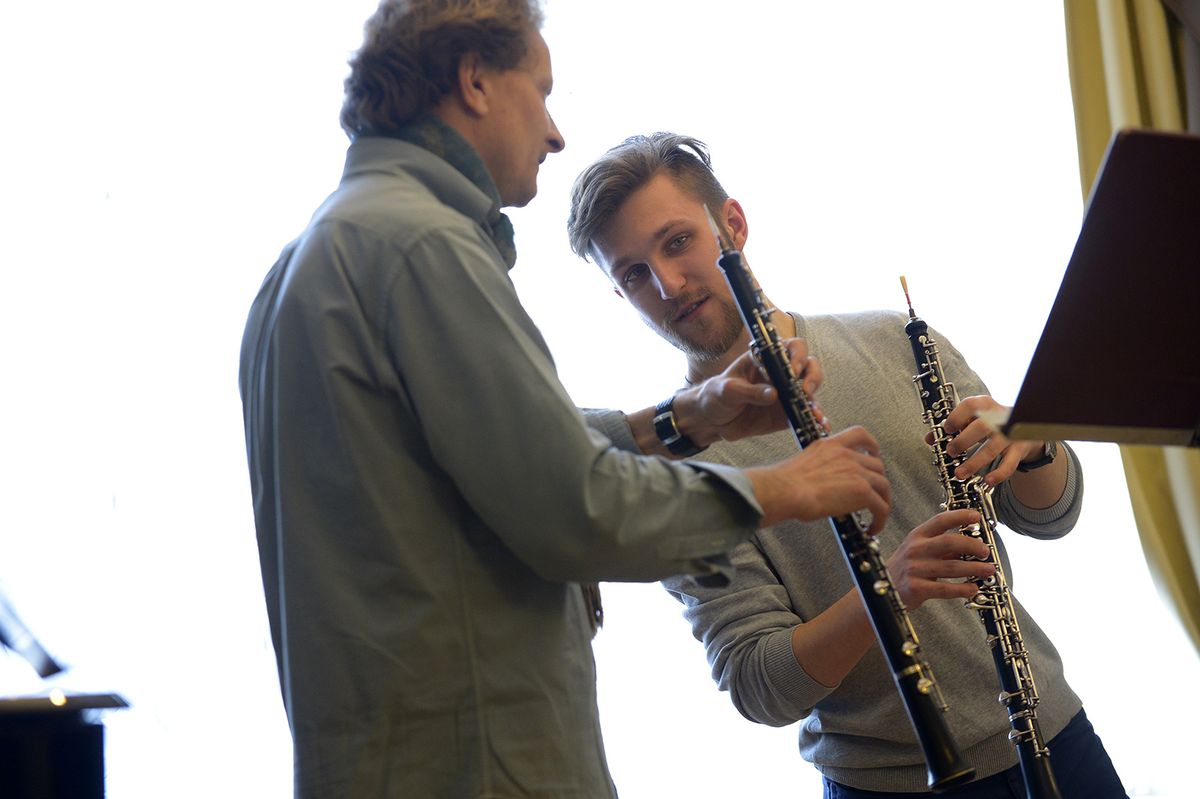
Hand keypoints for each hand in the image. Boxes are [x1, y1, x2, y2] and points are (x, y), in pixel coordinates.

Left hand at [678, 338, 826, 444]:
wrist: (711, 420)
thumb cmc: (716, 395)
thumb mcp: (727, 390)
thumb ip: (749, 391)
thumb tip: (773, 394)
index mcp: (765, 359)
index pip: (790, 348)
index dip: (797, 355)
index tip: (793, 371)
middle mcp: (780, 374)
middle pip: (808, 367)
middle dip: (812, 376)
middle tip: (805, 391)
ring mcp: (785, 394)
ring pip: (810, 392)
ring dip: (815, 401)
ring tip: (814, 413)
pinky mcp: (785, 414)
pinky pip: (804, 415)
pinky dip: (814, 420)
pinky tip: (819, 426)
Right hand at [748, 426, 889, 531]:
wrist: (787, 490)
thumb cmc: (785, 483)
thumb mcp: (804, 464)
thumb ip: (818, 468)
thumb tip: (818, 484)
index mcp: (831, 446)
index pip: (859, 435)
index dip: (872, 445)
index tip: (874, 453)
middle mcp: (847, 455)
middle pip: (877, 465)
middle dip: (877, 481)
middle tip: (873, 494)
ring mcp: (857, 472)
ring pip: (883, 485)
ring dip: (883, 501)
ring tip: (876, 515)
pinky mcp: (862, 491)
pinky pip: (881, 506)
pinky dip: (881, 519)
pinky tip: (873, 528)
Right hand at [885, 509, 995, 608]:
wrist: (882, 589)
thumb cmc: (906, 568)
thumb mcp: (919, 551)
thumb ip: (943, 548)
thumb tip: (971, 546)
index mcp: (917, 536)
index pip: (940, 521)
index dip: (959, 516)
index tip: (976, 516)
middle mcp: (915, 549)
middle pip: (949, 542)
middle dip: (972, 546)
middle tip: (986, 551)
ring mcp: (914, 568)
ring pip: (951, 567)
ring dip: (973, 569)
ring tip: (988, 570)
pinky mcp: (916, 588)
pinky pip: (944, 588)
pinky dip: (961, 589)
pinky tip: (972, 588)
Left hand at [929, 395, 1043, 487]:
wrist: (1026, 426)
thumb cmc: (992, 422)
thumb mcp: (973, 419)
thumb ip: (953, 427)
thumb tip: (930, 438)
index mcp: (985, 405)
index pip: (970, 406)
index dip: (956, 417)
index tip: (947, 430)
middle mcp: (1000, 417)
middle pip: (981, 427)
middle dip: (963, 441)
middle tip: (950, 452)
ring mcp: (1011, 434)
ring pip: (993, 448)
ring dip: (974, 463)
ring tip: (959, 473)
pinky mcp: (1020, 449)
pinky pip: (1010, 464)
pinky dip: (998, 474)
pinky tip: (987, 481)